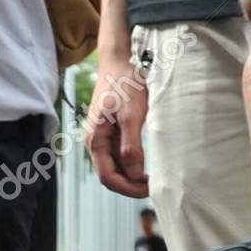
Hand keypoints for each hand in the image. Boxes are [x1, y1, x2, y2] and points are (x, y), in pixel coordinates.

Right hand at [86, 50, 150, 197]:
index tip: (150, 189)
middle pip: (111, 177)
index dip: (128, 188)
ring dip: (133, 177)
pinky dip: (134, 166)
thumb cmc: (124, 84)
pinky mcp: (112, 135)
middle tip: (155, 187)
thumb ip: (131, 146)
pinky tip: (149, 166)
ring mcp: (103, 140)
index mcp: (94, 139)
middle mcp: (95, 143)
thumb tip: (134, 175)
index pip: (107, 177)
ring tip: (155, 178)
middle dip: (131, 186)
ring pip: (117, 169)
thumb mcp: (131, 115)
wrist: (119, 61)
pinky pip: (121, 158)